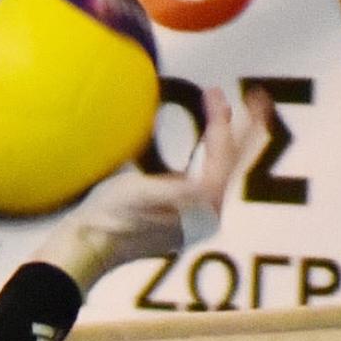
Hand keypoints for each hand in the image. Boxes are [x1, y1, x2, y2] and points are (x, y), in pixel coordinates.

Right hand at [31, 90, 268, 293]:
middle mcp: (207, 214)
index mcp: (201, 207)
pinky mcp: (184, 215)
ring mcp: (197, 216)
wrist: (88, 248)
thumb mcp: (141, 196)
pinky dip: (209, 152)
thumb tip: (200, 190)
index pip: (224, 156)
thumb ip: (175, 192)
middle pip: (232, 162)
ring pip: (222, 168)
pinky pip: (207, 175)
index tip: (217, 92)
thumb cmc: (110, 219)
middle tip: (252, 97)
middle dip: (240, 127)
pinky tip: (205, 142)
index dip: (223, 122)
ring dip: (224, 136)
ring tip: (223, 109)